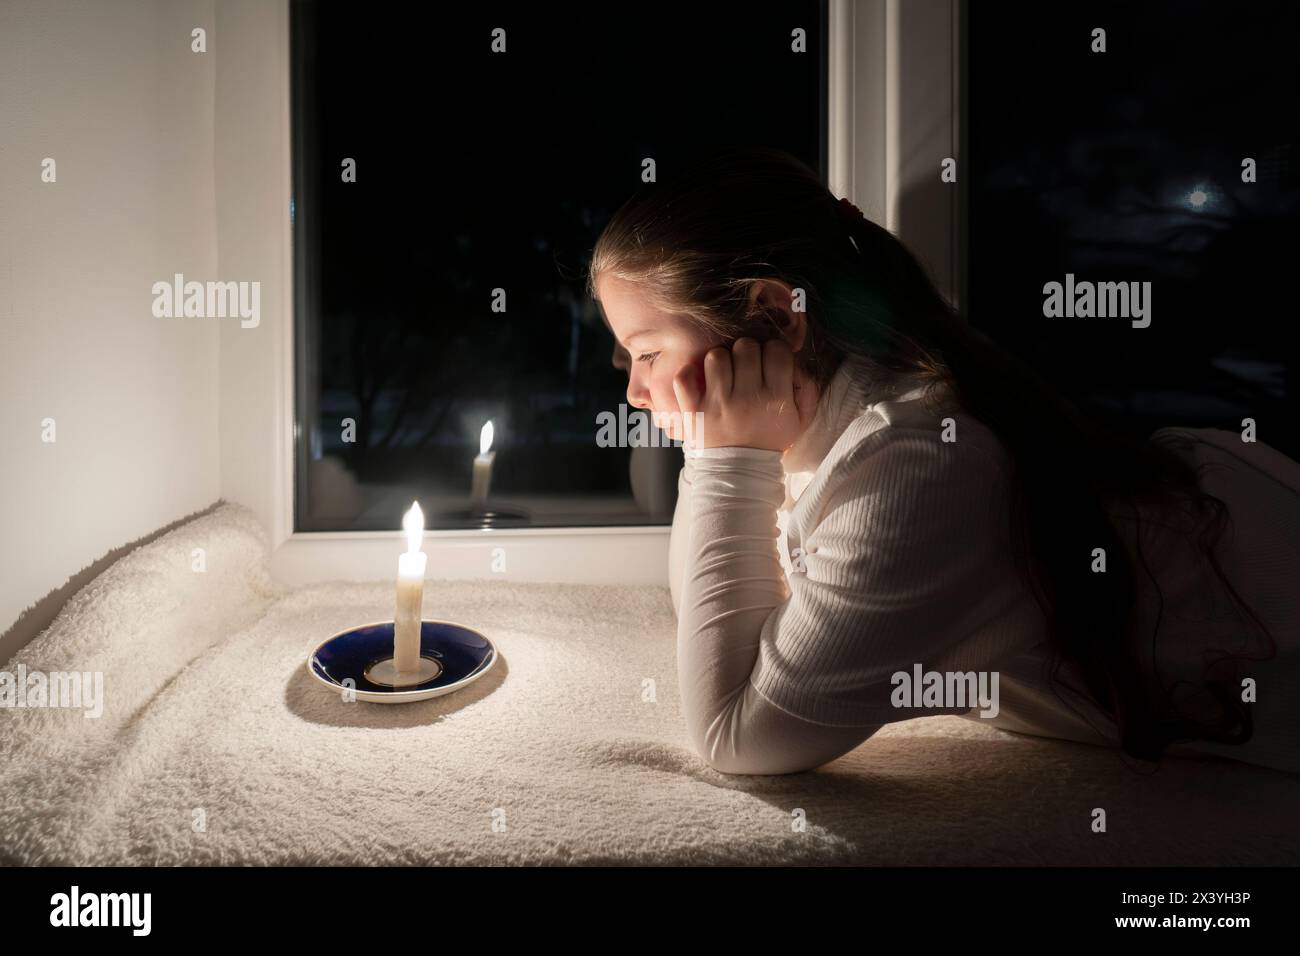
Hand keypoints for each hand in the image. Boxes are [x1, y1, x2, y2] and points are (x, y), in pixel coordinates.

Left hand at [670, 337, 819, 451]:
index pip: (777, 349)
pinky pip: (684, 378)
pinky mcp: (694, 411)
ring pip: (716, 356)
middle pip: (746, 346)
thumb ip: (807, 390)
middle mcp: (747, 398)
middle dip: (748, 352)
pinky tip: (699, 381)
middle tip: (746, 368)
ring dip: (720, 361)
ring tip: (724, 376)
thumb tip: (797, 364)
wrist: (740, 474)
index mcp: (776, 398)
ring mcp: (717, 404)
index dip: (774, 351)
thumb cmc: (769, 441)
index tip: (770, 362)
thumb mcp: (799, 421)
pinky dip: (688, 374)